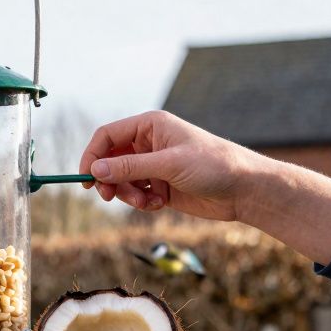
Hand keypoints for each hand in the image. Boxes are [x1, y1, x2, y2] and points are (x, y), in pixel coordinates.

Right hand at [79, 110, 259, 218]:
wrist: (244, 189)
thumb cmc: (213, 166)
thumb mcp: (169, 164)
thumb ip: (130, 167)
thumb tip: (96, 171)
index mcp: (150, 126)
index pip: (107, 136)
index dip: (92, 156)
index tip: (86, 179)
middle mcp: (149, 143)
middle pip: (110, 161)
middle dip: (110, 181)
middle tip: (110, 197)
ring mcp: (154, 165)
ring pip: (122, 181)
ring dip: (128, 195)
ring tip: (147, 203)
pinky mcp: (160, 186)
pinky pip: (136, 195)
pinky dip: (143, 202)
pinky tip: (161, 204)